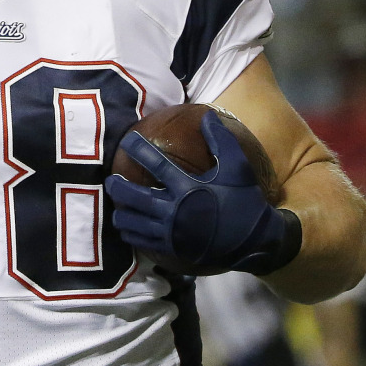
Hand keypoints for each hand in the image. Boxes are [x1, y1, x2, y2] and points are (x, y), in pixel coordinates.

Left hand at [104, 110, 301, 275]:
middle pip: (136, 197)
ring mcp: (173, 232)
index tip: (126, 140)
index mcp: (189, 187)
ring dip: (122, 213)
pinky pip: (143, 242)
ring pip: (135, 222)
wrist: (257, 241)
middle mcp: (176, 210)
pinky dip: (131, 234)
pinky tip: (126, 228)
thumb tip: (208, 116)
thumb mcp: (237, 167)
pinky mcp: (173, 248)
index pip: (156, 164)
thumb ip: (221, 140)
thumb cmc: (245, 200)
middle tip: (109, 179)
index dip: (139, 149)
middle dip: (118, 187)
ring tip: (115, 205)